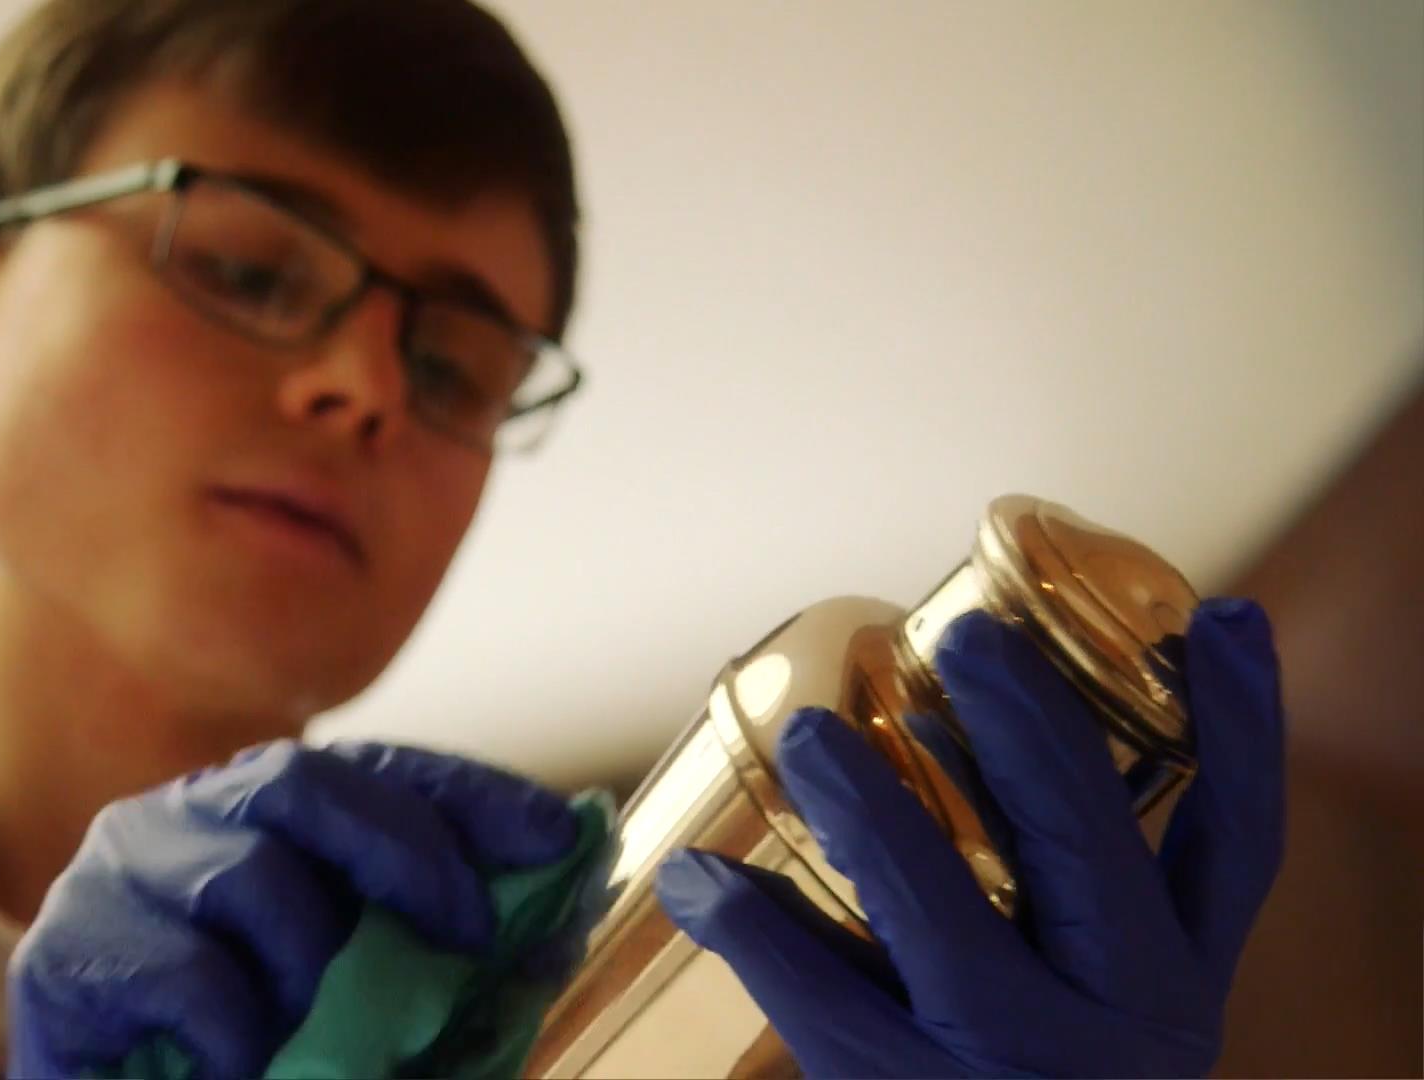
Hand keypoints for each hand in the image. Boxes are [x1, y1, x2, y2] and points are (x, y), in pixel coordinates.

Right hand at [6, 740, 577, 1078]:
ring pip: (247, 874)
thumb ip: (439, 962)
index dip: (469, 794)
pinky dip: (240, 1032)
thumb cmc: (246, 1061)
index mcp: (257, 816)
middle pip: (302, 780)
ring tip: (325, 1037)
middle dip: (406, 851)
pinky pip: (185, 972)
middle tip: (467, 935)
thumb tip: (560, 924)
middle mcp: (183, 819)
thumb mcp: (363, 1001)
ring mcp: (119, 876)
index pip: (374, 770)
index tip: (559, 834)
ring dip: (314, 967)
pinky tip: (246, 1067)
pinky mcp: (63, 954)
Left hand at [656, 598, 1285, 1076]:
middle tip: (966, 641)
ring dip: (879, 819)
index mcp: (1178, 982)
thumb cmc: (1036, 1070)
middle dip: (1032, 732)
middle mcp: (1126, 1026)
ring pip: (954, 928)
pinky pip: (826, 1007)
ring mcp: (1020, 1069)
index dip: (1241, 728)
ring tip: (809, 737)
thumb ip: (1078, 893)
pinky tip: (697, 874)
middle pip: (1092, 853)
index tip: (1231, 617)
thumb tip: (961, 715)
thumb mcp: (1096, 997)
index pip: (1236, 844)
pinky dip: (757, 933)